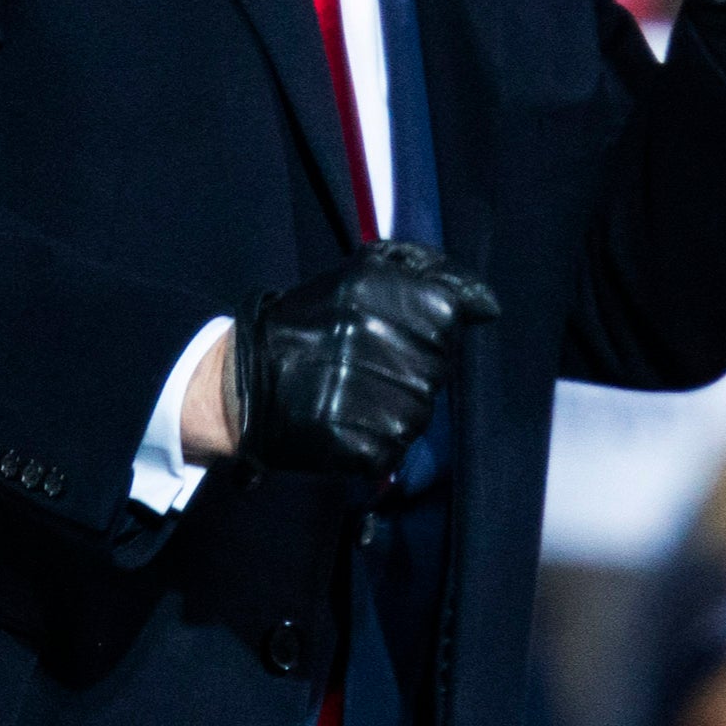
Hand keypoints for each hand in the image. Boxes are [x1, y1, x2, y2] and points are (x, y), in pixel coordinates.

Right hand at [225, 242, 497, 476]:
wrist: (237, 384)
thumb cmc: (307, 325)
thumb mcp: (358, 275)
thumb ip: (426, 274)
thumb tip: (487, 305)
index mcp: (371, 287)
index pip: (448, 312)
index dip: (433, 327)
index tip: (410, 334)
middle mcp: (368, 333)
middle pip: (436, 366)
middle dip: (412, 369)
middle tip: (368, 366)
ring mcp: (360, 389)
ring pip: (420, 412)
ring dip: (396, 408)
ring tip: (355, 395)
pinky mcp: (351, 441)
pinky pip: (393, 450)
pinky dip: (375, 444)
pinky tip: (346, 423)